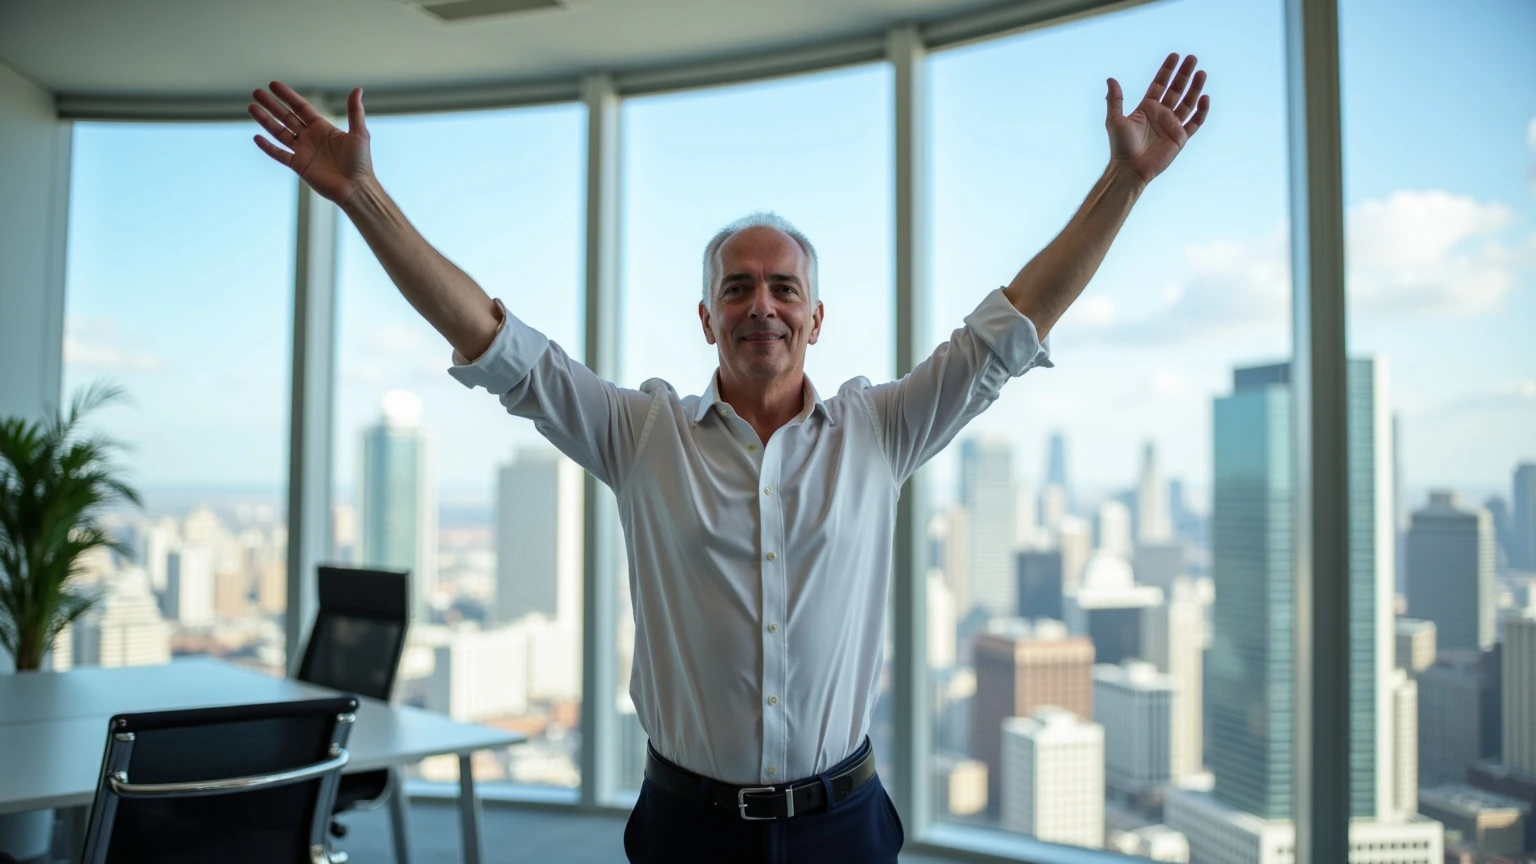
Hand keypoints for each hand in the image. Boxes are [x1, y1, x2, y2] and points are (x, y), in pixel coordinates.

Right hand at [249, 82, 373, 206]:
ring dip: (266, 121)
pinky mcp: (299, 166)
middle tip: (256, 92)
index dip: (287, 96)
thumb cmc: (361, 162)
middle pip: (286, 117)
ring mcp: (303, 151)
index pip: (300, 107)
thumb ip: (355, 112)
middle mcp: (310, 137)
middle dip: (272, 105)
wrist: (356, 188)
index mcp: (322, 128)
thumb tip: (358, 89)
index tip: (273, 85)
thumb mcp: (359, 133)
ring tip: (251, 108)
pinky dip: (268, 147)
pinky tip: (257, 137)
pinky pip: (280, 154)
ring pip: (280, 133)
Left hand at [1106, 53, 1209, 186]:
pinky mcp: (1180, 138)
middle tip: (1192, 58)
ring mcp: (1172, 125)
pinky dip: (1201, 111)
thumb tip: (1111, 79)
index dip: (1167, 70)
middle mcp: (1161, 114)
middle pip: (1176, 89)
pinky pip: (1194, 122)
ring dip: (1195, 87)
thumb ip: (1115, 99)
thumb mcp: (1115, 120)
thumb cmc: (1121, 147)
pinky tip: (1204, 98)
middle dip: (1184, 74)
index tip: (1175, 56)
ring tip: (1201, 72)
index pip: (1160, 84)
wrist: (1130, 169)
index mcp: (1147, 108)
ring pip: (1187, 102)